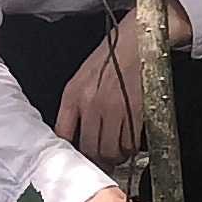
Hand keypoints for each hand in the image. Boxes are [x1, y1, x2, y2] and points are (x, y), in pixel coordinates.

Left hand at [52, 17, 149, 163]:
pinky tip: (129, 141)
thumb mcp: (81, 78)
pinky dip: (130, 147)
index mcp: (74, 95)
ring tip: (117, 150)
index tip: (77, 160)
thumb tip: (74, 137)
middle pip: (91, 149)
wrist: (136, 41)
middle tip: (102, 160)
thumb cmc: (109, 59)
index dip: (70, 154)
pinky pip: (131, 142)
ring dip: (116, 156)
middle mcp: (92, 104)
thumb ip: (74, 107)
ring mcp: (116, 108)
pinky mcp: (137, 110)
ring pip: (112, 150)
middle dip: (98, 159)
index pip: (64, 135)